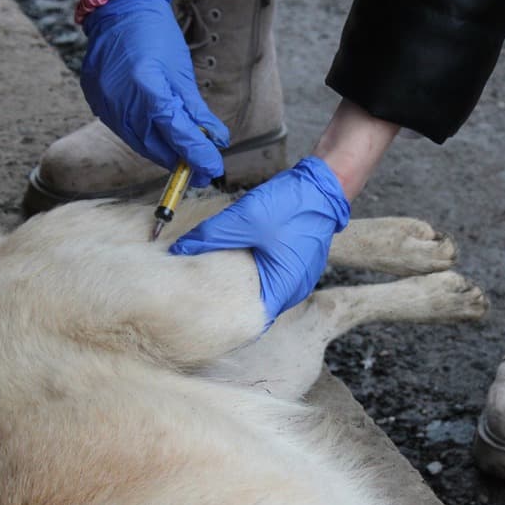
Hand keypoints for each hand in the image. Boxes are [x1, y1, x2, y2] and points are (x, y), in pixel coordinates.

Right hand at [80, 0, 229, 187]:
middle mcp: (123, 101)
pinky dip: (144, 136)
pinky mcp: (97, 102)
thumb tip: (216, 139)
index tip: (213, 168)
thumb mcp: (182, 71)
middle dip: (181, 160)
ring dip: (163, 151)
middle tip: (202, 166)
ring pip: (139, 143)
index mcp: (149, 89)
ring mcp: (106, 104)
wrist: (119, 10)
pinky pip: (124, 130)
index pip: (178, 135)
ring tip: (182, 152)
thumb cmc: (155, 34)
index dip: (198, 155)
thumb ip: (196, 110)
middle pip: (156, 147)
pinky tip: (157, 132)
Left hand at [169, 157, 350, 324]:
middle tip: (203, 289)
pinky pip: (272, 275)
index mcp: (284, 287)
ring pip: (264, 288)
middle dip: (230, 296)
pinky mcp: (298, 265)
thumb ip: (211, 236)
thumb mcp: (245, 218)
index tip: (201, 308)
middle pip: (256, 303)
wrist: (323, 186)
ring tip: (218, 273)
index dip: (223, 315)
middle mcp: (295, 289)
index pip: (250, 318)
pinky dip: (256, 270)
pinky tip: (241, 257)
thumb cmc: (291, 204)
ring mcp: (299, 278)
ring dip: (244, 282)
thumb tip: (181, 250)